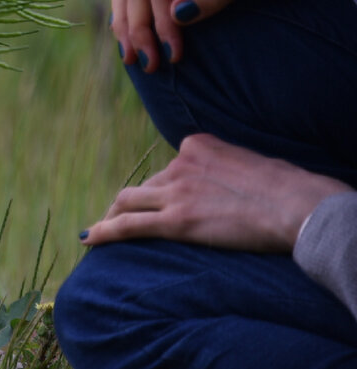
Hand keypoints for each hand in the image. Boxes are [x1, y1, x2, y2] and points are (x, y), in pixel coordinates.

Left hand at [81, 133, 353, 251]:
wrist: (294, 205)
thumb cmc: (288, 188)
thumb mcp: (251, 163)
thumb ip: (228, 169)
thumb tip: (229, 184)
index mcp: (197, 145)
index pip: (171, 166)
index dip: (165, 187)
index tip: (163, 199)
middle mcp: (180, 164)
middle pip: (146, 185)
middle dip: (132, 202)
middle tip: (120, 216)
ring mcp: (175, 191)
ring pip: (128, 201)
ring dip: (112, 215)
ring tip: (101, 230)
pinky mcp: (176, 221)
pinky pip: (128, 225)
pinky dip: (104, 231)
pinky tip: (89, 238)